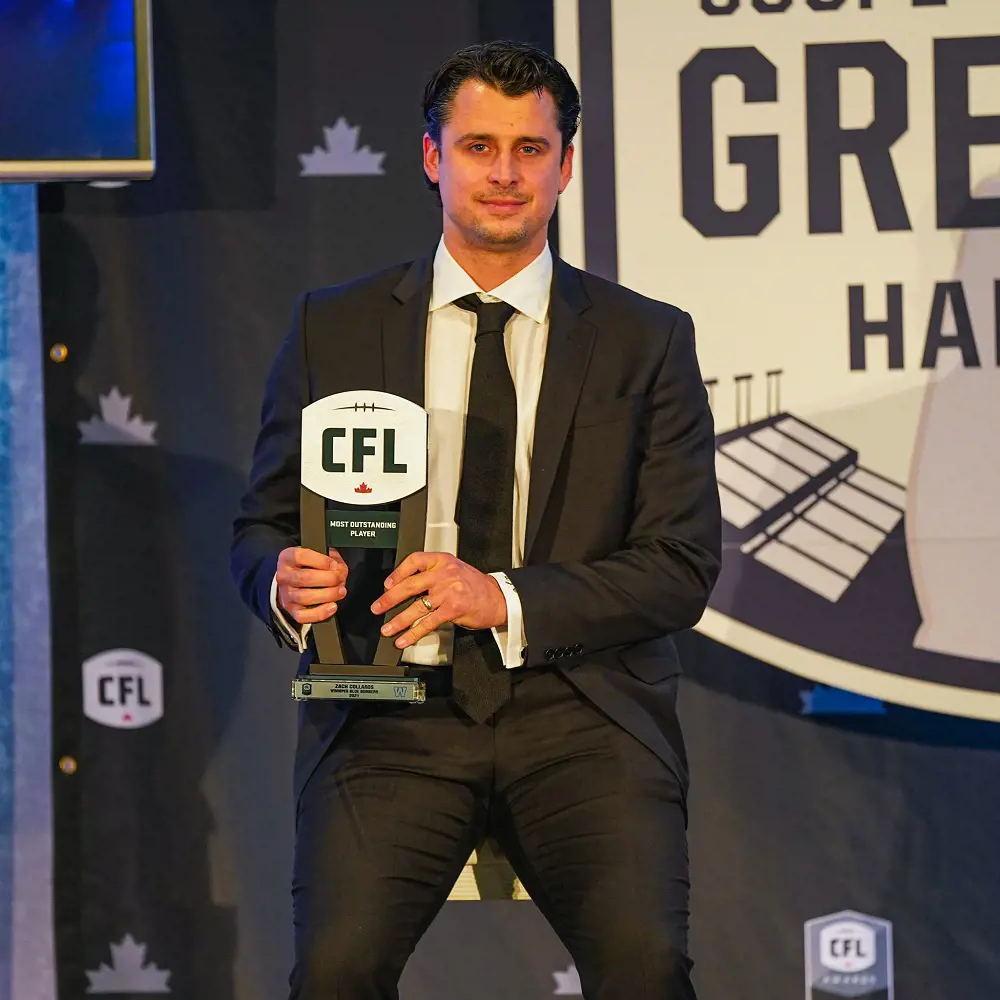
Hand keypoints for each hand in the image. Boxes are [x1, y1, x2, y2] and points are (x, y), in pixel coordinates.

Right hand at [276, 546, 347, 624]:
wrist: (295, 583)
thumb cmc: (310, 567)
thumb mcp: (321, 556)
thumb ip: (332, 560)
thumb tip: (339, 570)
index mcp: (288, 558)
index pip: (301, 557)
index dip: (321, 561)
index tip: (334, 564)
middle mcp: (284, 576)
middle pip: (305, 578)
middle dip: (328, 578)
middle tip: (340, 578)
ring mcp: (286, 595)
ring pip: (304, 597)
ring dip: (328, 595)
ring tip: (340, 591)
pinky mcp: (291, 610)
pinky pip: (303, 616)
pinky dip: (320, 613)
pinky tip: (332, 606)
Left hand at [370, 552, 506, 648]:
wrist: (499, 598)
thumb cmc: (476, 586)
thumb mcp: (455, 569)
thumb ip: (434, 573)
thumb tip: (407, 585)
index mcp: (443, 560)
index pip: (414, 560)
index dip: (398, 572)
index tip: (387, 584)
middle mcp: (444, 573)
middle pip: (410, 585)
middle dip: (390, 599)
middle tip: (378, 607)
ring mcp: (448, 591)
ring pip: (417, 607)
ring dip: (399, 620)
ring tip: (387, 628)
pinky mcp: (453, 609)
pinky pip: (428, 622)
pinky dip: (414, 633)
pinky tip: (405, 639)